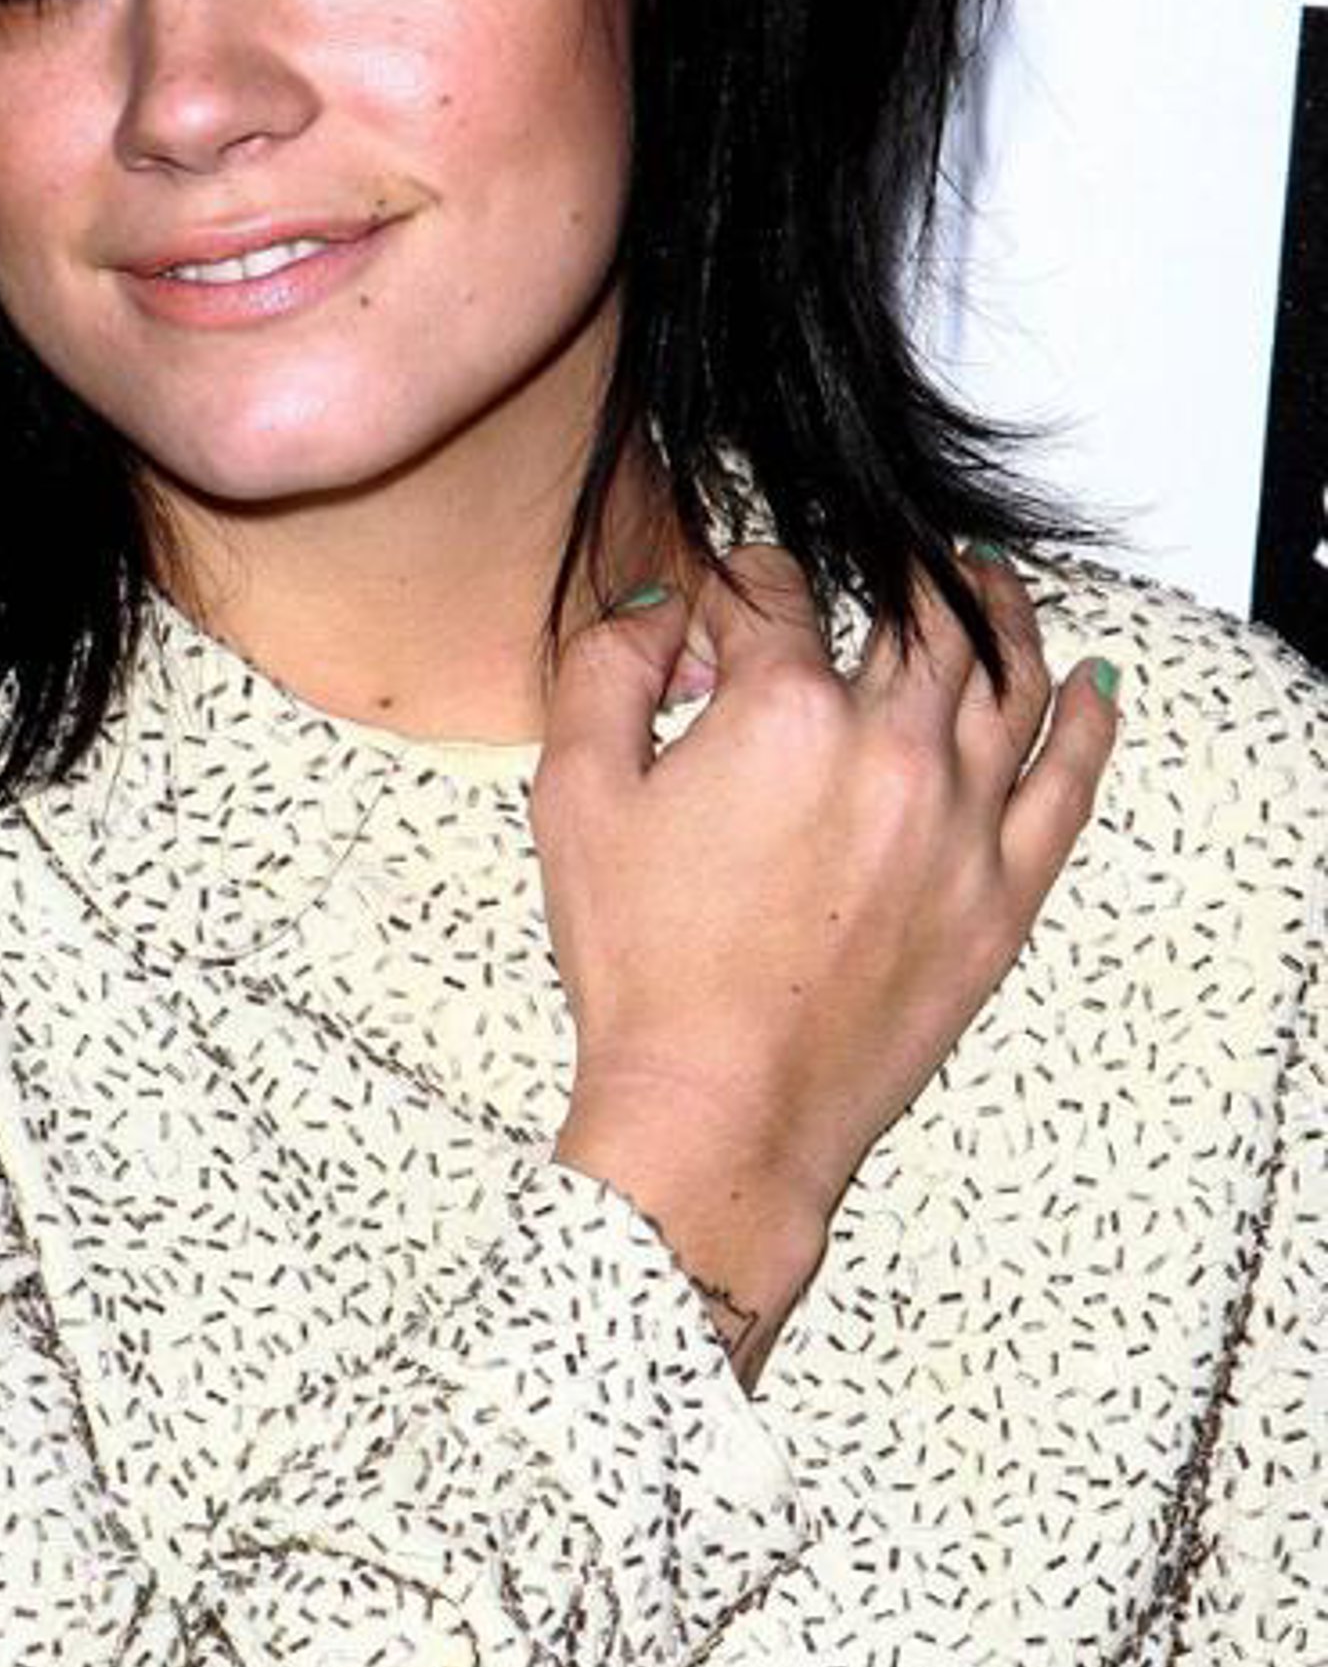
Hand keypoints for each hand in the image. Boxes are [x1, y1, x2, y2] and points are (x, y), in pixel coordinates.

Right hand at [531, 542, 1119, 1254]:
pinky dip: (1085, 719)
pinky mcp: (1003, 894)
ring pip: (1010, 677)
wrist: (720, 1110)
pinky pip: (1070, 782)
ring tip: (988, 585)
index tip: (731, 599)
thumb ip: (610, 671)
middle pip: (917, 614)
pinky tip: (1089, 683)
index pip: (776, 591)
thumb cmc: (642, 965)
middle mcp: (892, 749)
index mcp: (785, 712)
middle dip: (898, 567)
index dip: (742, 579)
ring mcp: (963, 822)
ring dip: (1000, 614)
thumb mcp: (577, 796)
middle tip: (888, 556)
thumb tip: (666, 609)